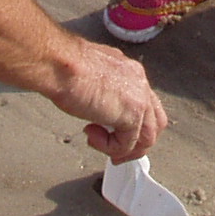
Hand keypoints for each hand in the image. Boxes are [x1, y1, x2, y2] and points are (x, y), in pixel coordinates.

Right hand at [50, 42, 168, 162]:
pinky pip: (127, 144)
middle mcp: (139, 83)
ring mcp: (139, 98)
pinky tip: (91, 136)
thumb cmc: (64, 66)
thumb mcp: (89, 77)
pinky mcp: (132, 115)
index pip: (146, 103)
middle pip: (154, 122)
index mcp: (129, 72)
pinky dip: (109, 147)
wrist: (60, 64)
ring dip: (124, 149)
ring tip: (101, 145)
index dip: (134, 124)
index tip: (117, 133)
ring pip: (147, 137)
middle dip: (137, 142)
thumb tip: (97, 105)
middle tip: (116, 151)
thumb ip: (101, 91)